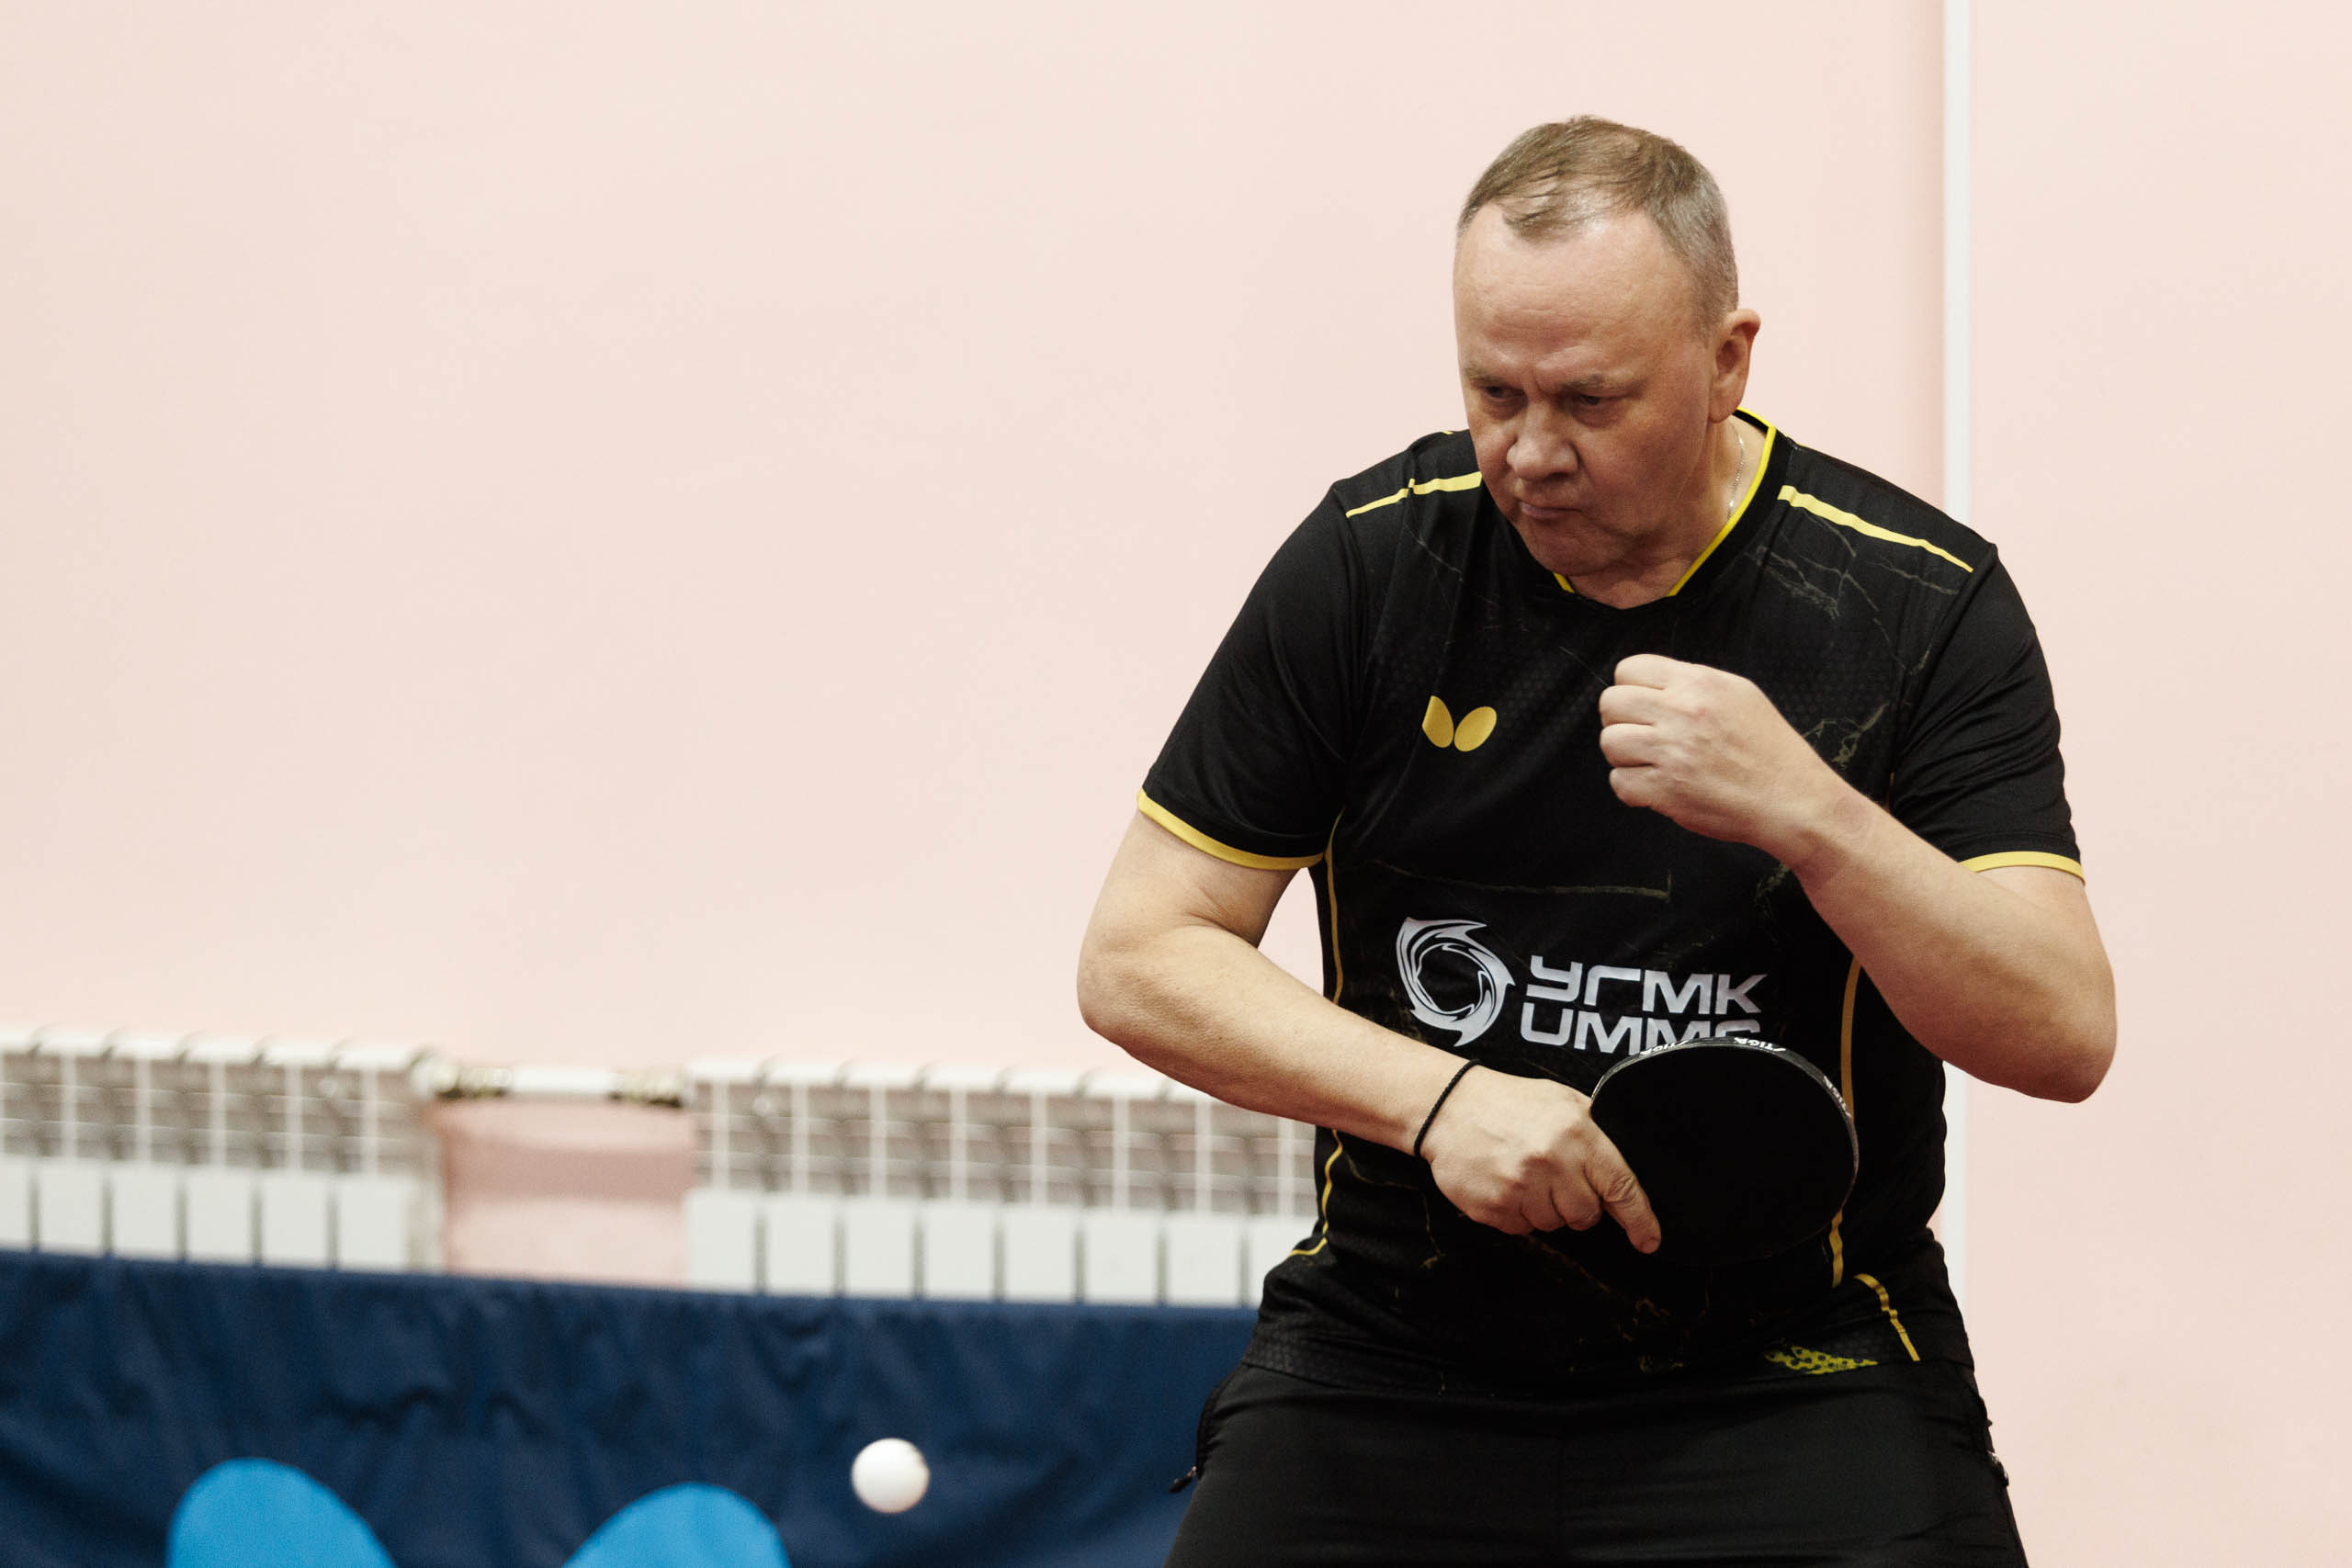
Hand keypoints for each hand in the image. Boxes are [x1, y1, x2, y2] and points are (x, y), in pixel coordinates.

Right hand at [1416, 1066, 1659, 1251]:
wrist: (1447, 1105)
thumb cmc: (1508, 1103)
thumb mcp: (1562, 1101)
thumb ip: (1595, 1134)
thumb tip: (1626, 1175)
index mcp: (1576, 1133)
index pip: (1621, 1186)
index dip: (1639, 1219)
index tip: (1649, 1240)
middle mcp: (1551, 1161)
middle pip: (1587, 1215)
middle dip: (1577, 1203)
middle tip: (1554, 1176)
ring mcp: (1520, 1186)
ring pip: (1554, 1225)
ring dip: (1544, 1208)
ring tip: (1523, 1174)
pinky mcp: (1493, 1207)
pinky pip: (1522, 1229)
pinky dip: (1517, 1212)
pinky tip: (1505, 1183)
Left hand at [1597, 653, 1848, 861]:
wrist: (1793, 799)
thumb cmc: (1770, 749)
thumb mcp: (1739, 695)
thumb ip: (1692, 685)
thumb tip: (1650, 686)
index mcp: (1699, 683)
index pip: (1629, 669)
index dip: (1629, 689)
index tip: (1642, 707)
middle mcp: (1682, 712)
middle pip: (1610, 703)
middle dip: (1620, 721)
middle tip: (1642, 737)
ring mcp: (1672, 752)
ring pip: (1609, 743)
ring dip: (1624, 756)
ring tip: (1650, 764)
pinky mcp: (1666, 790)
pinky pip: (1619, 783)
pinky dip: (1632, 789)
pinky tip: (1656, 788)